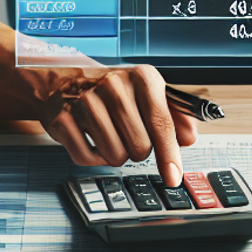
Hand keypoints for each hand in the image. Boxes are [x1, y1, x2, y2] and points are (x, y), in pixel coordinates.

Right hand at [37, 65, 197, 186]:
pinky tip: (92, 139)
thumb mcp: (147, 91)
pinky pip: (87, 158)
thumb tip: (188, 138)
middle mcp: (114, 85)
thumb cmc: (113, 89)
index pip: (161, 123)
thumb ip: (174, 114)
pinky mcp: (62, 119)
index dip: (169, 153)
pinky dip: (93, 157)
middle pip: (140, 146)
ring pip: (115, 156)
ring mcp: (86, 102)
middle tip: (129, 133)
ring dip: (117, 154)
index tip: (174, 175)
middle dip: (139, 150)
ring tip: (110, 133)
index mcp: (142, 77)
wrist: (62, 79)